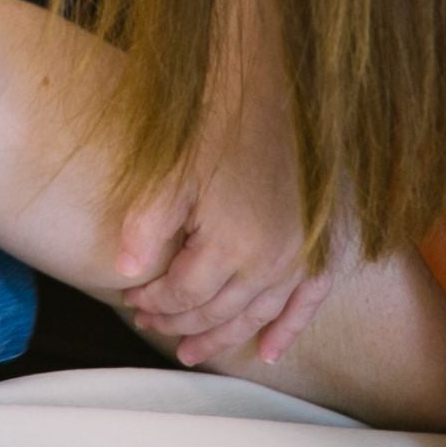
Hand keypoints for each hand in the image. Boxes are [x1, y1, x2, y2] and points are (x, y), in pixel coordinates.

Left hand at [112, 132, 332, 368]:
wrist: (272, 92)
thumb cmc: (217, 129)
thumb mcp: (172, 174)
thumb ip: (146, 227)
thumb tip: (124, 274)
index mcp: (232, 246)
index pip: (183, 295)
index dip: (153, 303)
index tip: (131, 300)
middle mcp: (271, 262)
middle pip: (216, 312)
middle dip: (178, 323)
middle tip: (149, 325)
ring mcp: (301, 259)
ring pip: (255, 316)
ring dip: (223, 337)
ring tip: (192, 352)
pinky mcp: (322, 248)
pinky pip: (307, 304)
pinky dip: (288, 330)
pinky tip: (269, 354)